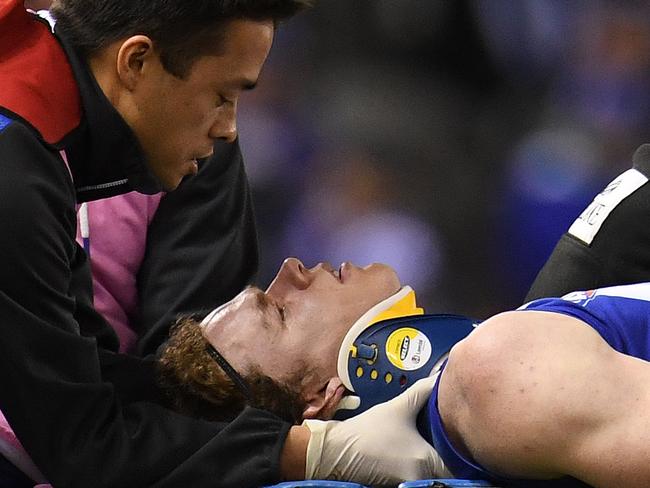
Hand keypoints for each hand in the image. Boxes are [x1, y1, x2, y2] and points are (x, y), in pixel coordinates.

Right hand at [303, 375, 449, 485]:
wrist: (338, 450)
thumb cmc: (369, 430)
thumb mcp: (398, 407)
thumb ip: (421, 393)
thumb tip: (438, 378)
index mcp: (427, 462)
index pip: (458, 465)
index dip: (460, 451)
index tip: (462, 436)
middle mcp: (421, 478)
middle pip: (446, 470)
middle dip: (448, 455)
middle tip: (449, 436)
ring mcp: (408, 483)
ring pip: (432, 474)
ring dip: (434, 460)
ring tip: (434, 441)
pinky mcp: (397, 484)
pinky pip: (417, 475)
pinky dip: (420, 465)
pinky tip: (416, 449)